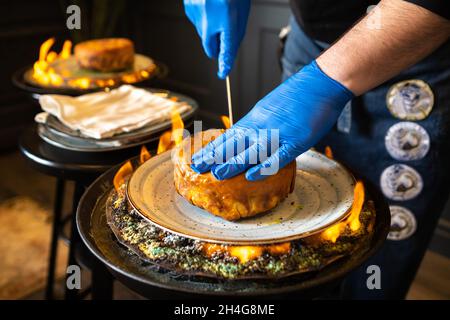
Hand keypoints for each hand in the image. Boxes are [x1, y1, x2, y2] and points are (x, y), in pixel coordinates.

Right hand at [184, 0, 249, 78]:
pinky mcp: (188, 7)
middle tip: (223, 38)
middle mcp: (209, 19)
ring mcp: (196, 13)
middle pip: (210, 47)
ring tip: (219, 9)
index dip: (224, 63)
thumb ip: (234, 33)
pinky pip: (197, 21)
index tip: (222, 73)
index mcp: (227, 20)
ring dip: (210, 28)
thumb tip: (227, 50)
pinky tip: (210, 4)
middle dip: (216, 46)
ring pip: (203, 33)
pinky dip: (204, 17)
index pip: (226, 50)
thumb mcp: (240, 12)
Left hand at [191, 60, 353, 179]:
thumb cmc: (298, 95)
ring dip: (233, 164)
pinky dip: (264, 167)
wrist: (321, 81)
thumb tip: (246, 137)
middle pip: (234, 144)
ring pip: (251, 151)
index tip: (197, 157)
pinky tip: (251, 176)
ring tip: (216, 174)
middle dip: (215, 157)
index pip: (229, 137)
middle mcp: (262, 126)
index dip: (213, 149)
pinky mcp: (296, 140)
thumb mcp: (270, 107)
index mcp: (255, 118)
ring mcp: (278, 133)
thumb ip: (258, 124)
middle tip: (197, 168)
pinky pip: (277, 157)